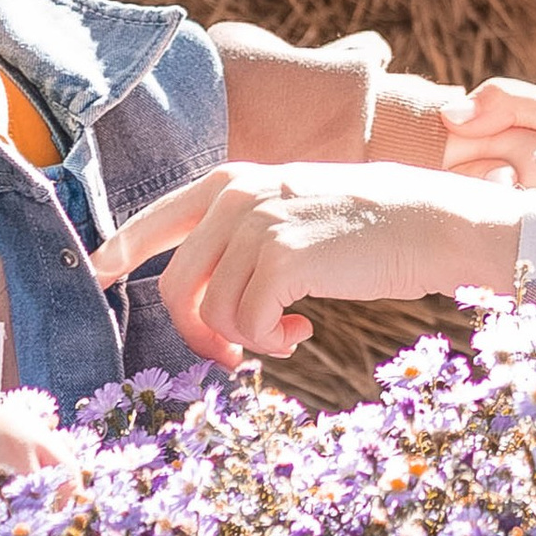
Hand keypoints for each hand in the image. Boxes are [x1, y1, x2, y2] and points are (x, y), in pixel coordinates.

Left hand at [90, 162, 524, 364]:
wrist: (437, 222)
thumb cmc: (374, 225)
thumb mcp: (297, 207)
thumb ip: (246, 229)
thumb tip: (201, 285)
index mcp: (233, 181)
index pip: (153, 218)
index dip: (119, 252)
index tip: (98, 276)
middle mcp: (237, 196)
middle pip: (176, 283)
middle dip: (197, 332)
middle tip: (232, 355)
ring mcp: (258, 224)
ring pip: (211, 311)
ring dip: (244, 340)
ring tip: (285, 333)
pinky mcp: (283, 259)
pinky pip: (246, 325)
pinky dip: (269, 342)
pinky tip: (302, 330)